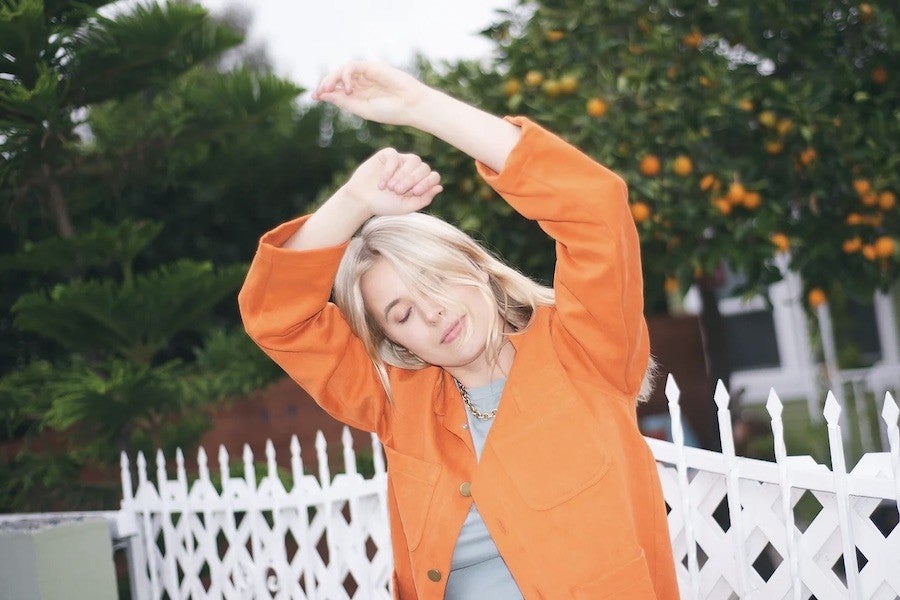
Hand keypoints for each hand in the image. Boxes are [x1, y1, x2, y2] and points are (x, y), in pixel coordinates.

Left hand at [312, 61, 429, 125]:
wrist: (411, 106)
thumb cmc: (391, 111)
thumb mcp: (362, 109)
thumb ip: (344, 102)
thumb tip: (323, 95)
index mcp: (359, 96)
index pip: (337, 89)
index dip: (324, 91)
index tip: (314, 96)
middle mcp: (361, 84)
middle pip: (337, 79)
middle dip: (326, 84)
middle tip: (319, 92)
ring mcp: (366, 74)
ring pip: (342, 70)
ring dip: (333, 78)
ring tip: (329, 89)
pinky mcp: (372, 67)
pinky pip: (353, 66)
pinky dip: (346, 75)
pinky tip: (349, 87)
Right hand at [341, 148, 441, 216]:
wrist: (361, 200)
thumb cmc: (384, 205)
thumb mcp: (406, 207)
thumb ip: (423, 199)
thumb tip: (440, 187)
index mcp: (420, 182)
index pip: (433, 176)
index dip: (427, 182)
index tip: (415, 192)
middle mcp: (413, 169)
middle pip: (424, 167)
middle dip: (412, 180)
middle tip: (397, 191)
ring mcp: (401, 160)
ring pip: (413, 160)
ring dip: (402, 175)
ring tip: (391, 188)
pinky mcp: (388, 154)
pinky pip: (395, 156)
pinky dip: (390, 170)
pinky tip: (382, 183)